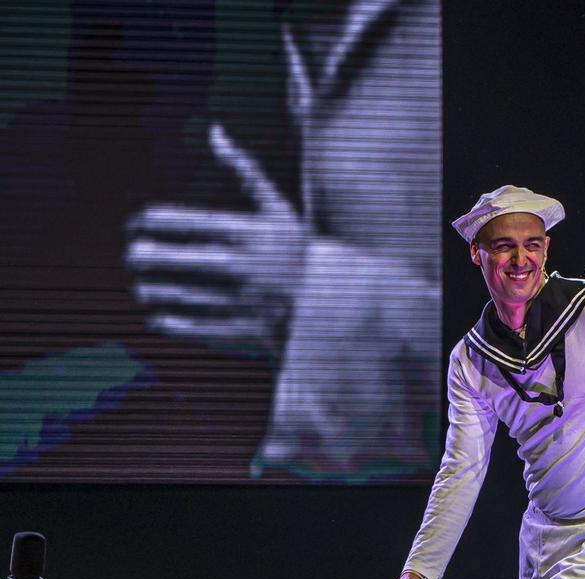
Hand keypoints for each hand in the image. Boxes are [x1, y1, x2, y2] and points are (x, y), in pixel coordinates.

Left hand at [125, 122, 306, 355]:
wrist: (342, 304)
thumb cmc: (301, 252)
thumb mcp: (279, 209)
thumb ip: (245, 170)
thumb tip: (215, 130)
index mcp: (249, 232)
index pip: (182, 221)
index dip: (147, 222)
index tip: (134, 226)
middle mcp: (247, 264)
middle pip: (176, 258)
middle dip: (144, 257)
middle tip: (132, 256)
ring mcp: (249, 300)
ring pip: (182, 294)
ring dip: (153, 290)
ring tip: (143, 287)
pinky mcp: (251, 332)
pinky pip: (198, 327)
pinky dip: (171, 323)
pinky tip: (159, 317)